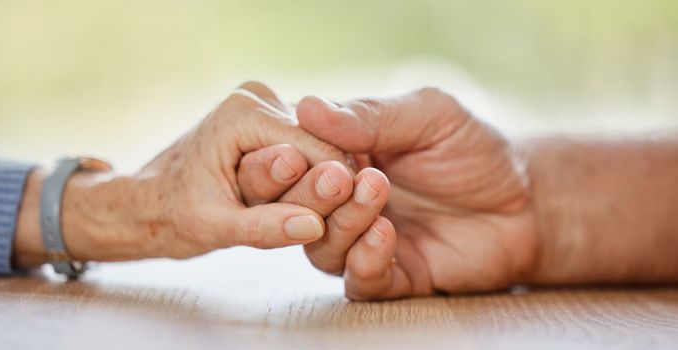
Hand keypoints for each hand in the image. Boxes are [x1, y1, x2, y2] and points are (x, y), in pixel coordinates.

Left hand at [13, 82, 352, 266]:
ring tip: (295, 213)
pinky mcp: (267, 116)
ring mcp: (263, 102)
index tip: (340, 222)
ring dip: (317, 181)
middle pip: (321, 145)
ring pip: (318, 145)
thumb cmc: (172, 216)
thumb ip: (265, 227)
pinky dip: (309, 175)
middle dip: (323, 186)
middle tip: (311, 224)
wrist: (146, 203)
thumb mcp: (215, 229)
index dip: (334, 189)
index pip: (317, 150)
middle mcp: (257, 97)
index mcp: (243, 115)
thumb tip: (314, 226)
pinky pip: (307, 146)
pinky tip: (295, 200)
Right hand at [292, 88, 538, 299]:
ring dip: (342, 223)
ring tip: (375, 195)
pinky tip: (385, 234)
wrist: (524, 200)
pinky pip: (360, 282)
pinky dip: (364, 261)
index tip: (300, 147)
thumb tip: (306, 107)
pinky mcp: (391, 278)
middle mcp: (342, 204)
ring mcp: (363, 243)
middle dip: (310, 193)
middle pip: (296, 209)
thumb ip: (371, 116)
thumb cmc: (472, 149)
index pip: (293, 160)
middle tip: (340, 175)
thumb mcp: (428, 116)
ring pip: (321, 247)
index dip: (289, 156)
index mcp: (340, 159)